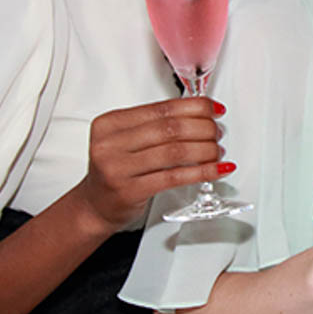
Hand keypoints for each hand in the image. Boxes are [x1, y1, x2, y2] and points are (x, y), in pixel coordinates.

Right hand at [75, 97, 227, 234]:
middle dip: (203, 128)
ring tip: (217, 151)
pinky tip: (216, 170)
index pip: (162, 109)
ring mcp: (118, 168)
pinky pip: (174, 177)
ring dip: (205, 150)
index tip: (214, 109)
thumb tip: (200, 113)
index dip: (195, 107)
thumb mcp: (126, 140)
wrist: (95, 205)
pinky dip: (202, 172)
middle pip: (170, 129)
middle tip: (217, 132)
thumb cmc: (116, 170)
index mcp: (110, 123)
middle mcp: (110, 143)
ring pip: (175, 152)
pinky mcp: (130, 191)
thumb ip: (155, 125)